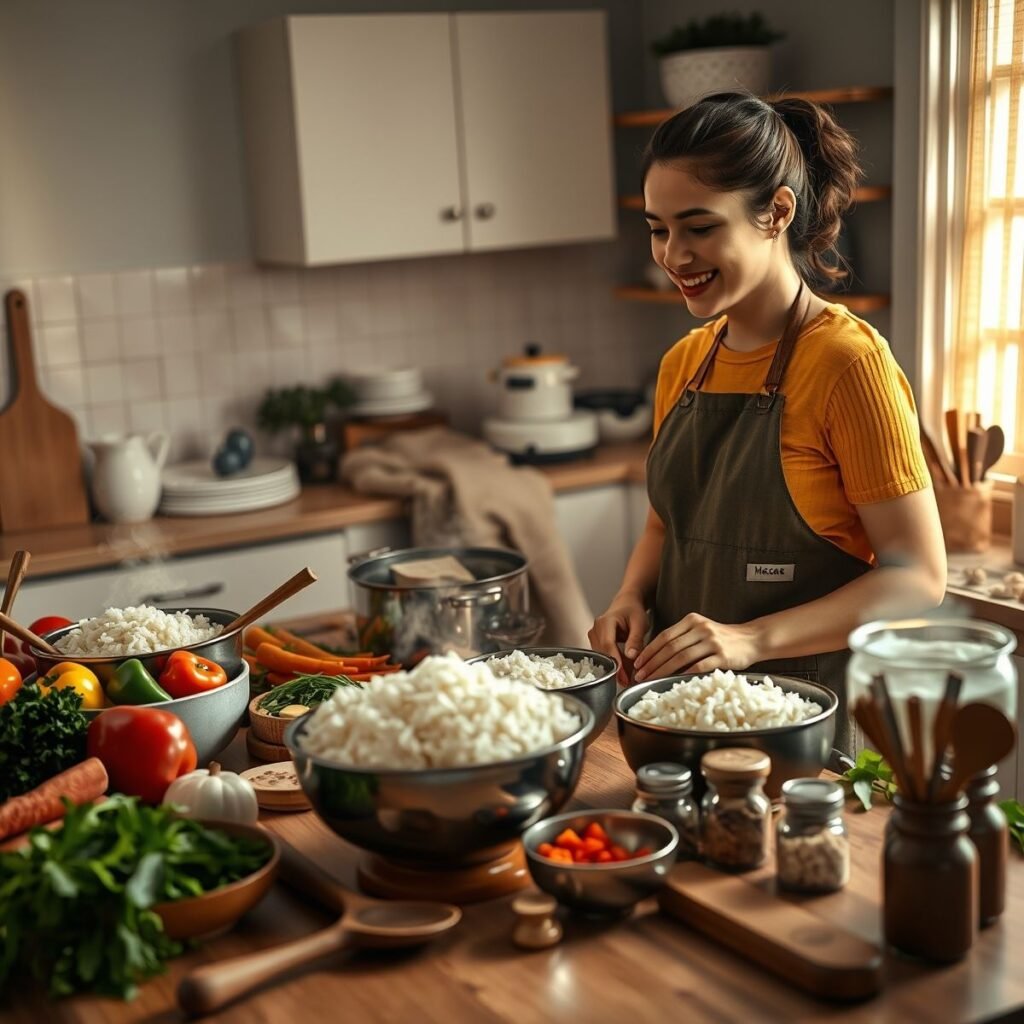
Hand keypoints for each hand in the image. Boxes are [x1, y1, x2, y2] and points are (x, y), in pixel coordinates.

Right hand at [588, 593, 648, 684]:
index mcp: (605, 622)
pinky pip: (604, 656)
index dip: (616, 662)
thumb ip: (636, 639)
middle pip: (603, 653)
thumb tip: (632, 656)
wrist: (627, 603)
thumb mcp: (639, 623)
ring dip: (615, 668)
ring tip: (629, 678)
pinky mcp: (596, 642)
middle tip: (628, 682)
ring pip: (603, 657)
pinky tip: (624, 670)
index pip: (608, 645)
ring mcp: (594, 636)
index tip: (624, 676)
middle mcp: (596, 629)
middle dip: (616, 669)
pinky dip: (615, 663)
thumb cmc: (633, 611)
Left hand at [633, 613, 759, 681]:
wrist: (752, 639)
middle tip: (639, 675)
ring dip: (663, 670)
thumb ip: (682, 638)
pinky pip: (699, 666)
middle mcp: (701, 628)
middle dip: (652, 662)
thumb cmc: (722, 638)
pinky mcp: (722, 656)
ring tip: (651, 680)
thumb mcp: (701, 630)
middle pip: (670, 647)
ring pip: (681, 657)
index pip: (664, 636)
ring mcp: (712, 641)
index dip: (649, 650)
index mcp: (692, 621)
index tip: (637, 662)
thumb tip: (655, 656)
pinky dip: (685, 674)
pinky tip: (674, 682)